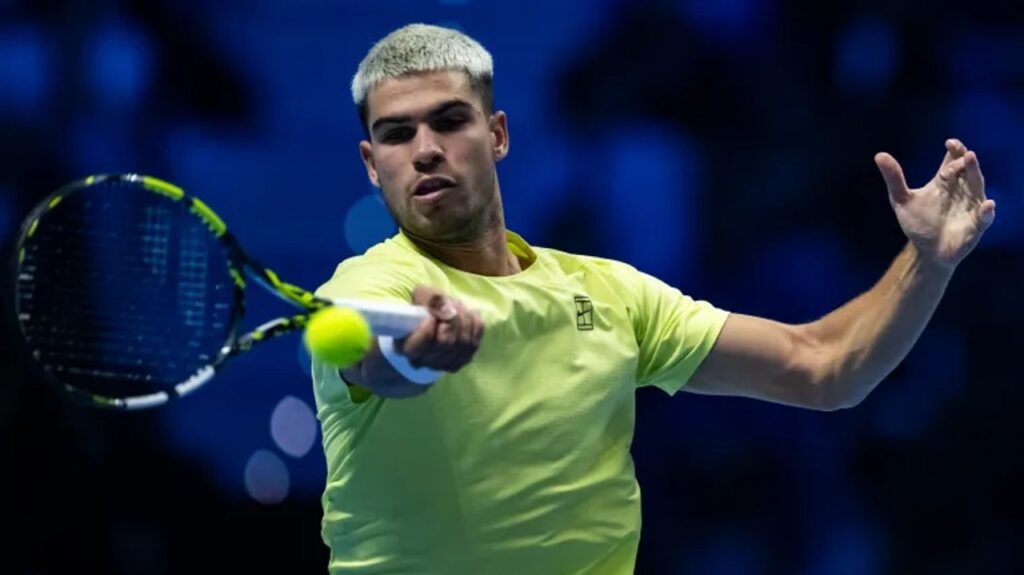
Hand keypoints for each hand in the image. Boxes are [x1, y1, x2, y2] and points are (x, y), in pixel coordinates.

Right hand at [399, 286, 483, 372]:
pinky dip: (474, 324)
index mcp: (407, 347)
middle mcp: (425, 360)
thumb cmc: (424, 307)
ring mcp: (446, 362)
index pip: (416, 347)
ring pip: (462, 342)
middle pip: (445, 343)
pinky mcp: (463, 359)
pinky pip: (475, 341)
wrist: (437, 318)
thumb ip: (429, 299)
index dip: (425, 331)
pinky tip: (468, 315)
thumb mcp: (420, 296)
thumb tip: (447, 309)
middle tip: (450, 304)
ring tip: (458, 307)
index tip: (430, 316)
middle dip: (452, 319)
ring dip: (464, 319)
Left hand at [875, 138, 995, 269]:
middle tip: (960, 155)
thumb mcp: (901, 200)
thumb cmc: (918, 223)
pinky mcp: (976, 224)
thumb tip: (879, 155)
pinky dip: (987, 211)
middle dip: (964, 161)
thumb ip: (894, 178)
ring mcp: (971, 206)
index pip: (954, 159)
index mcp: (945, 181)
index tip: (949, 143)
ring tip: (972, 160)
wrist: (926, 251)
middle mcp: (961, 189)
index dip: (955, 149)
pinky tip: (987, 205)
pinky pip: (984, 216)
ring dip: (975, 173)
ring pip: (977, 186)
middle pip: (967, 169)